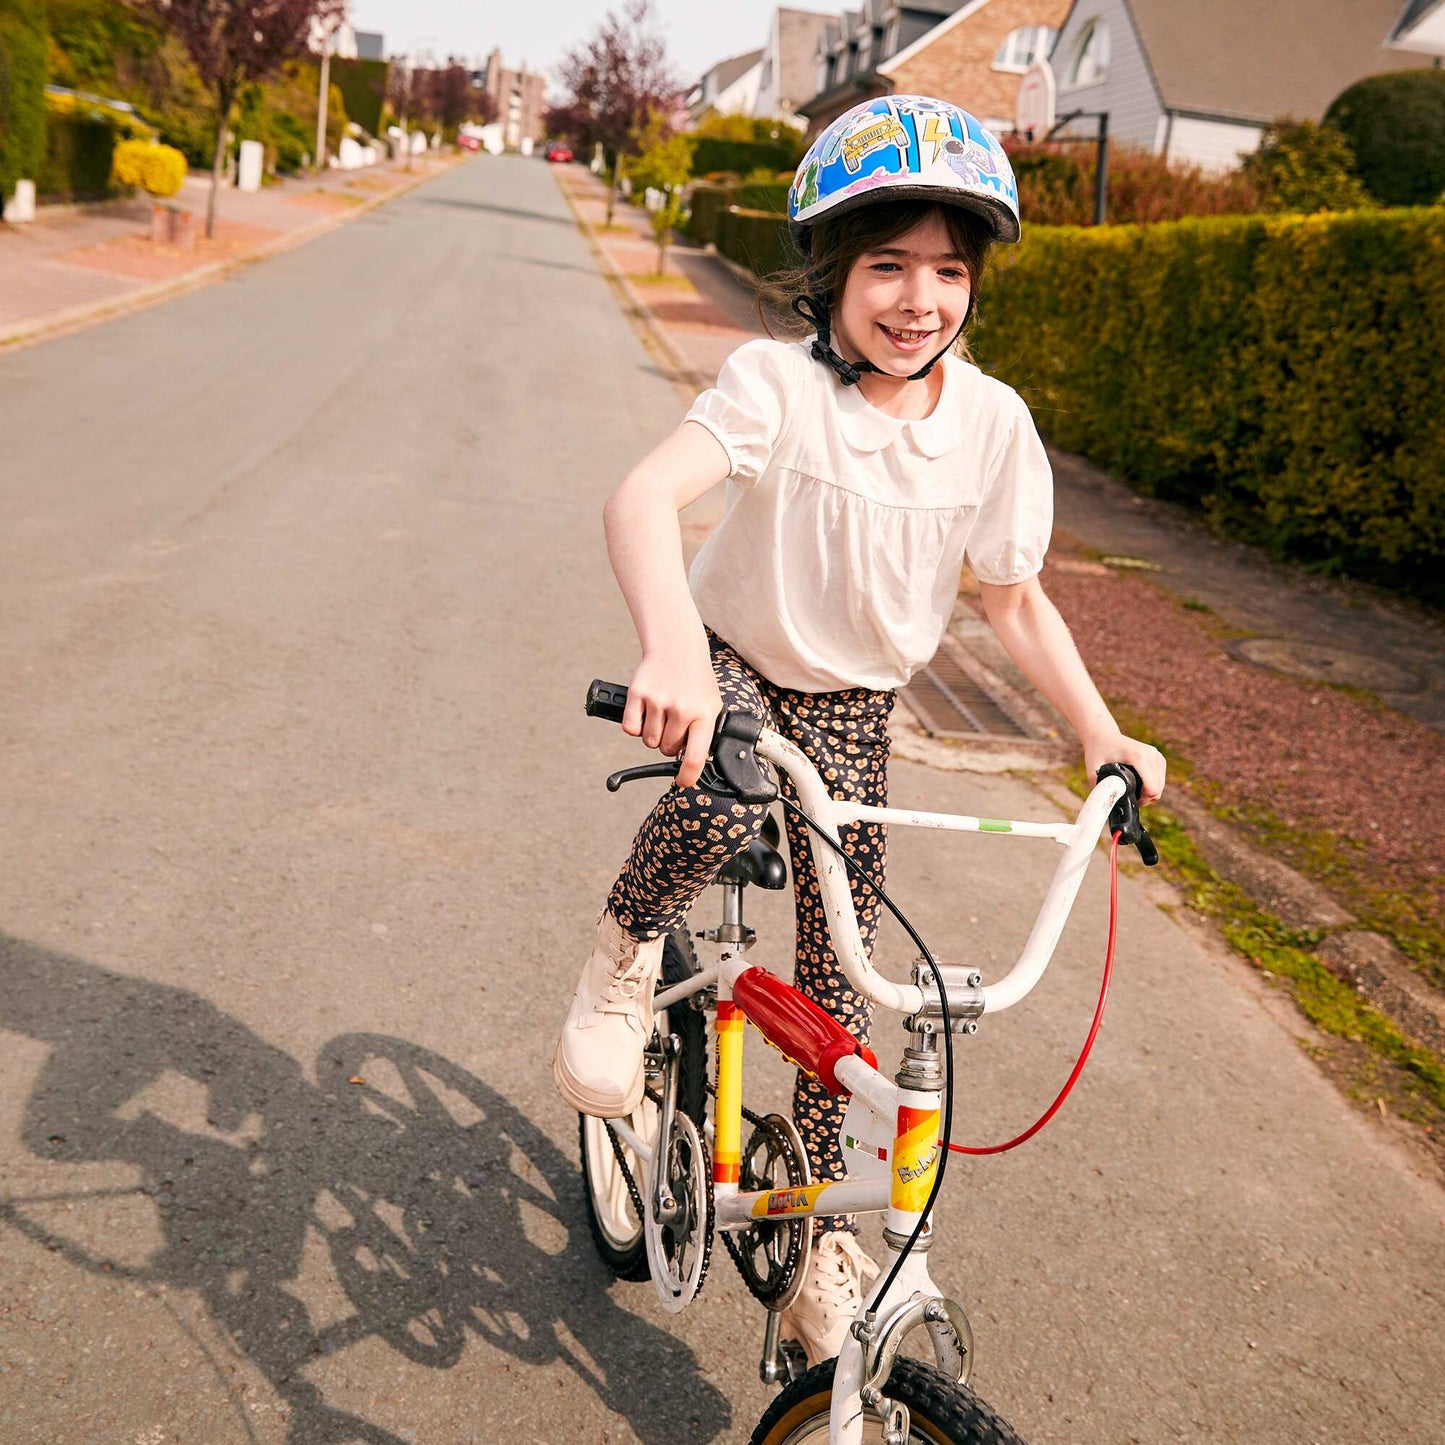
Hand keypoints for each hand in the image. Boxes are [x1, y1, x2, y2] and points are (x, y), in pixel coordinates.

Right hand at [622, 646, 721, 789]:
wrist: (677, 648)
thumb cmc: (695, 681)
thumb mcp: (711, 705)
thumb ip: (705, 733)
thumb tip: (694, 765)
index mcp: (703, 715)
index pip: (694, 757)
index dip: (687, 776)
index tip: (683, 782)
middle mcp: (681, 709)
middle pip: (665, 750)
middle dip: (667, 742)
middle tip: (673, 723)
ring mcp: (658, 701)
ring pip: (647, 741)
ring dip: (652, 733)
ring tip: (662, 713)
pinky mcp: (638, 694)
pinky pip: (630, 729)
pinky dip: (635, 726)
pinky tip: (645, 711)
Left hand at [1083, 731, 1165, 805]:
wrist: (1104, 736)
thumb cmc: (1097, 751)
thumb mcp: (1092, 769)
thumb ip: (1098, 788)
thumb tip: (1105, 804)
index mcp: (1138, 756)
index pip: (1152, 787)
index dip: (1141, 800)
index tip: (1127, 800)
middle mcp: (1151, 754)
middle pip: (1158, 789)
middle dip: (1144, 799)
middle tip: (1127, 798)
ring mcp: (1156, 755)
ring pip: (1160, 786)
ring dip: (1148, 793)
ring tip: (1131, 792)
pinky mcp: (1158, 757)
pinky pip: (1160, 779)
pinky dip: (1151, 786)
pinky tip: (1138, 785)